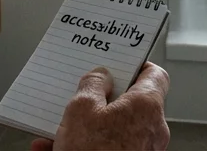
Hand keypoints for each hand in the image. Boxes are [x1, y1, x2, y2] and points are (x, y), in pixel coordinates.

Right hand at [30, 63, 169, 150]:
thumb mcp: (81, 108)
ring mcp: (142, 150)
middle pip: (129, 102)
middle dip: (102, 98)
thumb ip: (92, 84)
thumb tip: (100, 76)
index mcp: (147, 105)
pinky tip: (52, 148)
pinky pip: (106, 148)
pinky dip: (84, 145)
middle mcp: (152, 129)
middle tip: (80, 94)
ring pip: (113, 128)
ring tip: (58, 126)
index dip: (135, 66)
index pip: (154, 75)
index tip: (115, 64)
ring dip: (86, 125)